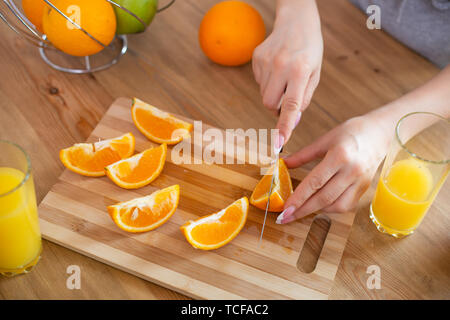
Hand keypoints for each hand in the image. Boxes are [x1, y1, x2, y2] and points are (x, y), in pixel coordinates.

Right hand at [252, 0, 322, 147]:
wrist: (296, 21)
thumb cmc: (310, 50)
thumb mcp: (315, 74)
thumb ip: (304, 99)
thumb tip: (292, 121)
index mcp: (300, 71)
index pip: (291, 105)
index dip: (285, 126)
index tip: (279, 142)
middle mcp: (281, 66)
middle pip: (270, 103)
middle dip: (277, 107)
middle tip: (288, 94)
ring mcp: (265, 61)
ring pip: (263, 94)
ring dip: (273, 92)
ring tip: (284, 75)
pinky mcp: (256, 57)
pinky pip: (258, 82)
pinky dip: (267, 81)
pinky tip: (276, 67)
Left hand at [277, 116, 390, 223]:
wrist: (380, 133)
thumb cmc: (352, 132)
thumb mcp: (325, 139)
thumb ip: (303, 155)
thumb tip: (284, 163)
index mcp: (339, 156)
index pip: (315, 182)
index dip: (299, 198)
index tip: (285, 209)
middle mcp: (352, 171)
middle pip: (324, 198)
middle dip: (303, 210)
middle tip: (286, 218)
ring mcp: (360, 182)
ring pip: (336, 205)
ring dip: (316, 211)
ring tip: (300, 211)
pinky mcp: (364, 188)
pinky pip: (346, 205)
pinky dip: (331, 208)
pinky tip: (319, 205)